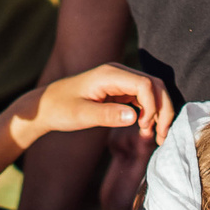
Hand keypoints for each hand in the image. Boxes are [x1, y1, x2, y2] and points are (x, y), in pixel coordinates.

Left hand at [25, 62, 171, 144]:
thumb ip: (107, 115)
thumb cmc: (60, 109)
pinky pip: (143, 98)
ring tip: (157, 136)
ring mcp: (120, 81)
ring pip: (152, 92)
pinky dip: (149, 113)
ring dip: (159, 112)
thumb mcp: (81, 115)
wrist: (46, 106)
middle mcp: (118, 73)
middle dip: (163, 110)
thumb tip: (135, 118)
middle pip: (155, 85)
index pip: (145, 85)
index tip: (144, 128)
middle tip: (162, 136)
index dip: (152, 106)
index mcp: (109, 74)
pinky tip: (146, 130)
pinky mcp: (120, 90)